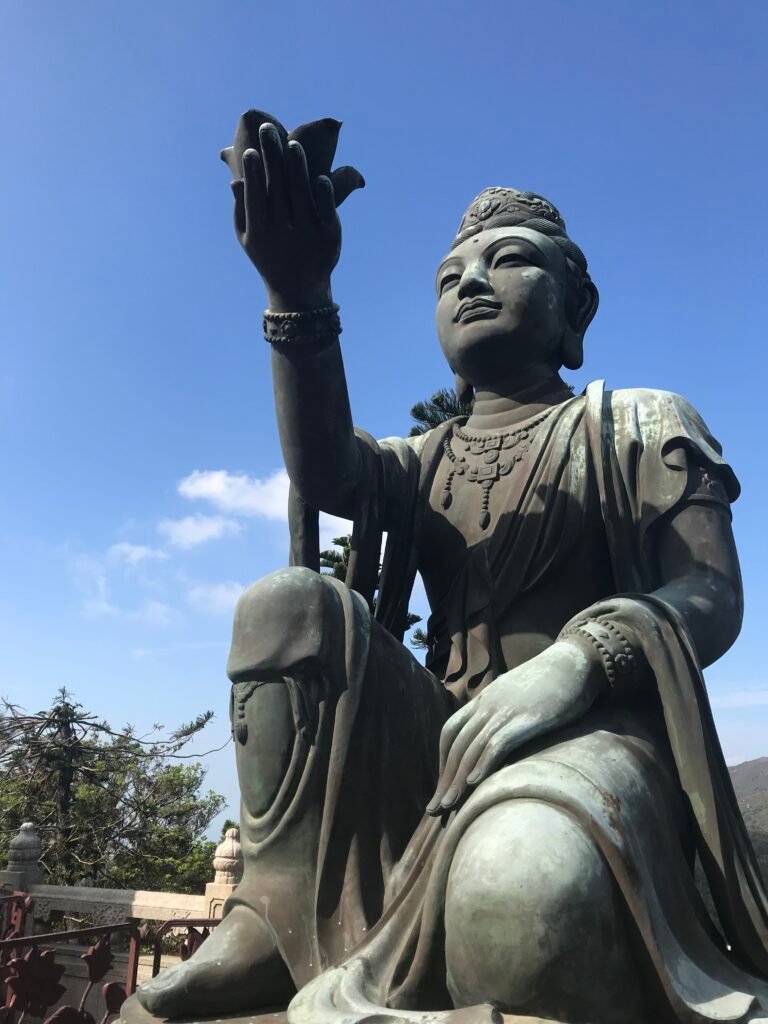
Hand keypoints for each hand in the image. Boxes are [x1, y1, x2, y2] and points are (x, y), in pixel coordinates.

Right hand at [230, 123, 340, 309]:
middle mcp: (282, 232)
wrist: (300, 291)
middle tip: (268, 129)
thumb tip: (235, 180)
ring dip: (296, 164)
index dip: (253, 172)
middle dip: (272, 155)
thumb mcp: (248, 240)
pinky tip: (318, 174)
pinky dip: (322, 190)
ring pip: (301, 192)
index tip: (250, 150)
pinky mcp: (329, 235)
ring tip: (292, 143)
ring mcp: (307, 233)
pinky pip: (325, 206)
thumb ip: (241, 210)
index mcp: (259, 233)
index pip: (254, 197)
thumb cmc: (269, 257)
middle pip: (277, 187)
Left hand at [426, 638, 605, 815]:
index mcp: (485, 699)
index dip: (444, 760)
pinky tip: (474, 783)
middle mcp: (489, 704)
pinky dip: (482, 763)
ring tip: (447, 806)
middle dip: (444, 778)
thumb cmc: (553, 681)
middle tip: (434, 809)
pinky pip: (497, 742)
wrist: (576, 660)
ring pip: (471, 747)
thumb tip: (501, 737)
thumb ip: (507, 713)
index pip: (451, 731)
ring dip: (457, 779)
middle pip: (456, 744)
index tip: (443, 784)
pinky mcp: (527, 718)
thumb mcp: (520, 695)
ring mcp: (506, 710)